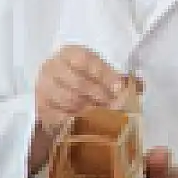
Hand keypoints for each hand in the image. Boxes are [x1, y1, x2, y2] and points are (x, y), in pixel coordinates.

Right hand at [30, 46, 125, 172]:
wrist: (60, 91)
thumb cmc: (87, 80)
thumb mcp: (101, 73)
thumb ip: (118, 78)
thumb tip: (137, 86)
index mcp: (69, 53)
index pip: (86, 61)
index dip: (105, 75)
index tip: (119, 88)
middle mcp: (52, 67)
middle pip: (78, 83)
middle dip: (101, 96)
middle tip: (115, 106)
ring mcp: (43, 87)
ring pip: (69, 100)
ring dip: (91, 110)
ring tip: (105, 115)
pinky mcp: (40, 107)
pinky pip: (58, 116)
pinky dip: (75, 121)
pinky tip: (87, 123)